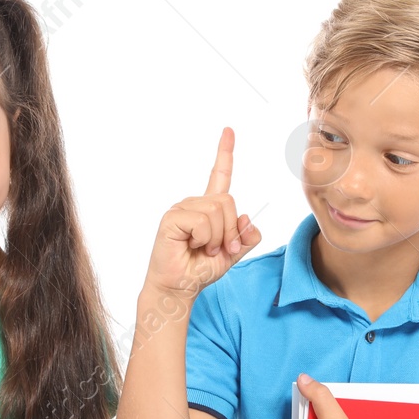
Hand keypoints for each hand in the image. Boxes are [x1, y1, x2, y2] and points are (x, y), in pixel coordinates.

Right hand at [143, 127, 262, 299]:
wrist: (180, 288)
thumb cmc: (200, 270)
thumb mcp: (232, 254)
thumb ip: (245, 237)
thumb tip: (246, 218)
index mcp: (208, 208)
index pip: (219, 175)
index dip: (225, 153)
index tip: (229, 130)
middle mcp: (194, 203)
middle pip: (228, 201)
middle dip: (230, 230)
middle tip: (219, 250)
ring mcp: (182, 208)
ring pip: (217, 211)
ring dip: (217, 237)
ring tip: (204, 249)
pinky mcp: (172, 217)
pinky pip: (202, 221)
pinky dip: (204, 238)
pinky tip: (191, 246)